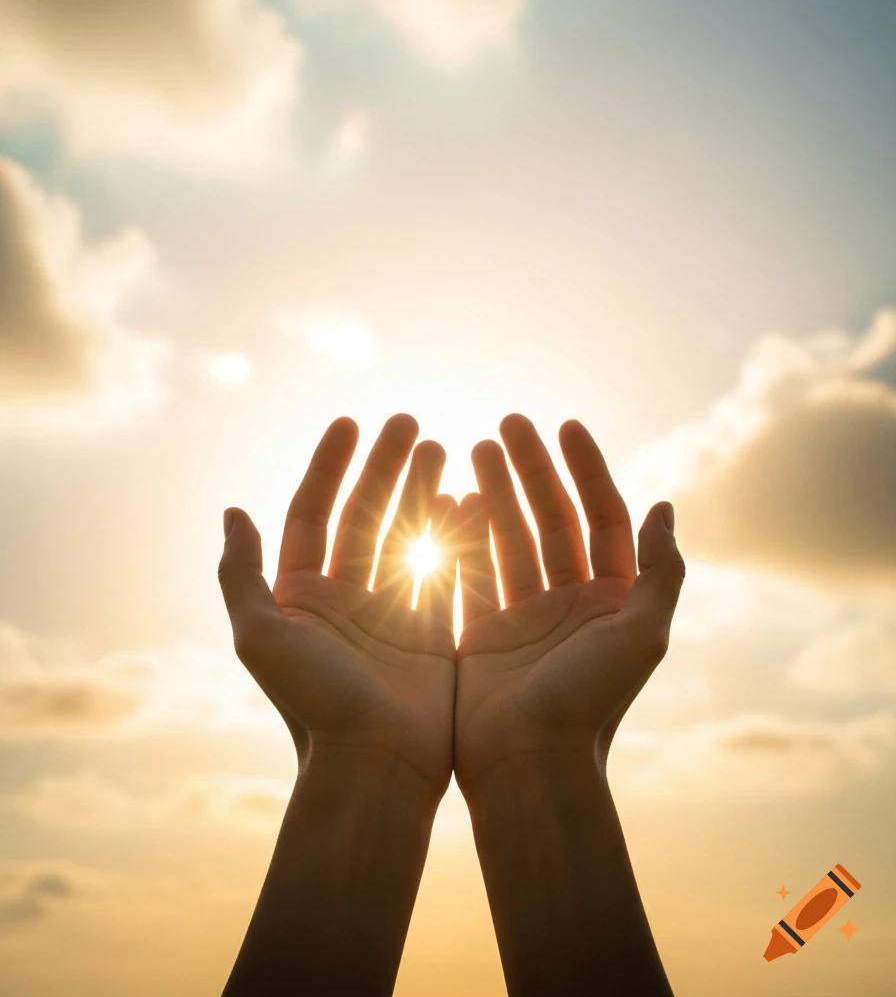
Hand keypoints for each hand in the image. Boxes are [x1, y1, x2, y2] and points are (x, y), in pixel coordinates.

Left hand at [218, 414, 458, 800]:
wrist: (374, 772)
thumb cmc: (313, 706)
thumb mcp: (260, 636)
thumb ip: (241, 574)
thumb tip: (233, 511)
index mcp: (301, 597)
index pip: (313, 512)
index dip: (329, 466)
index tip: (352, 424)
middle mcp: (344, 602)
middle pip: (364, 516)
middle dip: (385, 468)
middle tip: (410, 424)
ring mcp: (389, 617)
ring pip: (407, 537)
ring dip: (422, 492)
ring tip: (443, 447)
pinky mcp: (430, 637)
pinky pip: (445, 571)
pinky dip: (456, 535)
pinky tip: (471, 499)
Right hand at [454, 414, 684, 793]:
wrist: (530, 771)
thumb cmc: (590, 704)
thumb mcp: (643, 635)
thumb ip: (659, 572)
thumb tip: (665, 506)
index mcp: (610, 600)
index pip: (601, 516)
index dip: (586, 468)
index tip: (563, 426)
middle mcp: (570, 604)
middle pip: (551, 518)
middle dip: (531, 469)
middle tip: (506, 423)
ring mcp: (524, 618)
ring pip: (508, 538)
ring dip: (494, 492)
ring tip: (470, 446)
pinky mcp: (483, 636)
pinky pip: (471, 571)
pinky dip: (460, 535)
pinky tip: (446, 498)